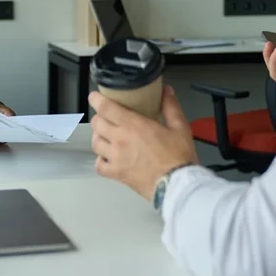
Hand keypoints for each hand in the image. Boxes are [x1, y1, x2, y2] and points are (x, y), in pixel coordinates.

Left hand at [89, 85, 196, 200]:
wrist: (177, 184)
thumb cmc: (179, 156)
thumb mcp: (180, 127)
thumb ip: (171, 107)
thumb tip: (166, 91)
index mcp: (133, 125)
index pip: (106, 108)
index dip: (96, 99)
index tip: (95, 97)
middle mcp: (120, 140)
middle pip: (97, 123)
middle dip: (99, 117)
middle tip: (106, 116)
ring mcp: (115, 158)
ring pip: (95, 143)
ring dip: (98, 137)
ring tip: (106, 136)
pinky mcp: (116, 174)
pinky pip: (98, 165)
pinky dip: (100, 160)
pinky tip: (108, 158)